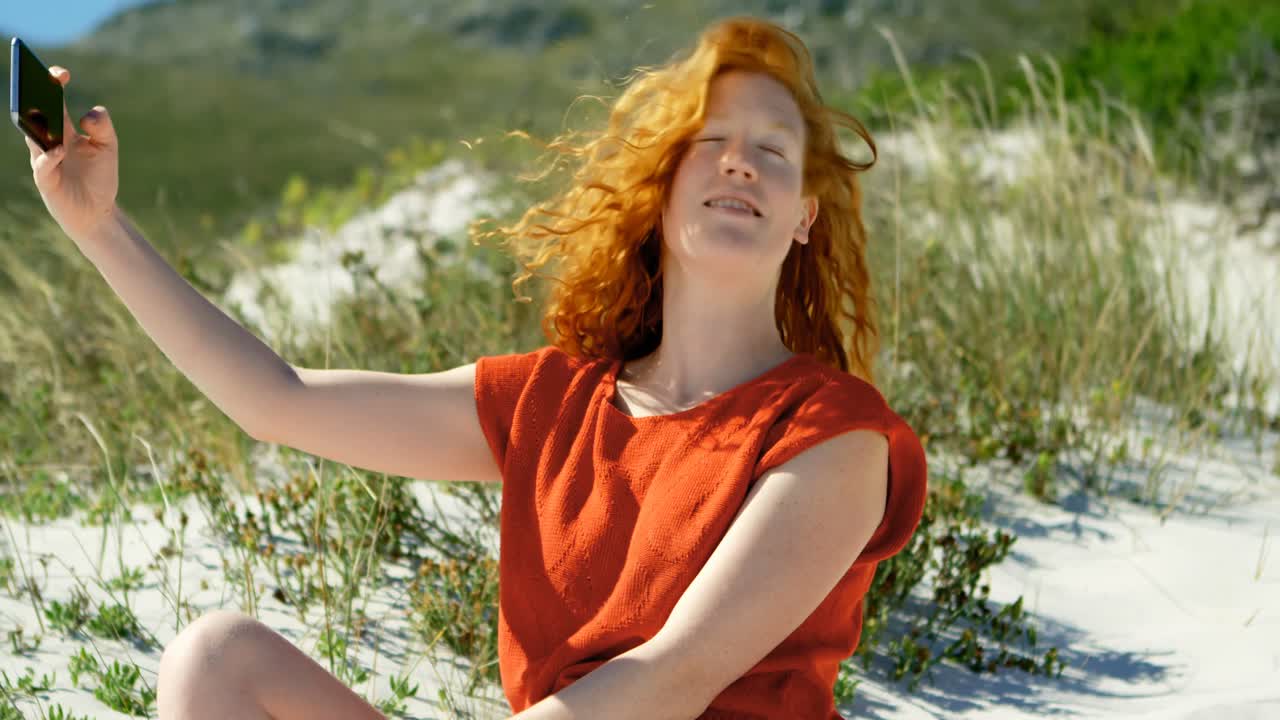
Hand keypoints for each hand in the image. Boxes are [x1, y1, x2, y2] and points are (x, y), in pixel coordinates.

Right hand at [26, 65, 119, 240]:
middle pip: (35, 113)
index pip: (52, 100)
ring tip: (44, 108)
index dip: (53, 84)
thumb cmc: (99, 177)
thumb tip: (88, 115)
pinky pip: (42, 165)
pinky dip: (50, 156)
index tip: (62, 73)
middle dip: (34, 96)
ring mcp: (43, 159)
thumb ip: (103, 127)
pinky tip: (60, 150)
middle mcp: (48, 140)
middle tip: (39, 80)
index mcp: (62, 128)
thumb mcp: (108, 147)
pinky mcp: (46, 180)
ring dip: (38, 124)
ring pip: (33, 137)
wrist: (97, 211)